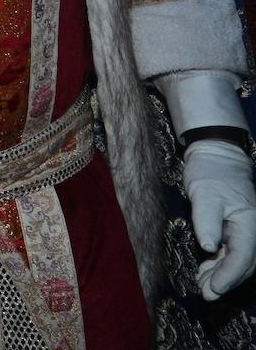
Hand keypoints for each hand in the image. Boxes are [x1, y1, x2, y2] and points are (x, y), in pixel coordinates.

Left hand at [184, 139, 255, 299]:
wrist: (215, 156)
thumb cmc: (210, 172)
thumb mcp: (204, 194)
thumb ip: (206, 220)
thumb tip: (209, 247)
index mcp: (249, 222)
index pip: (242, 256)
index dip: (228, 276)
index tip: (213, 289)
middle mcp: (250, 230)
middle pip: (242, 263)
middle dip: (224, 281)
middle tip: (205, 294)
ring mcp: (243, 230)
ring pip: (236, 261)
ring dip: (220, 276)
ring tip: (201, 287)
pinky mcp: (233, 230)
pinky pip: (230, 253)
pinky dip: (218, 265)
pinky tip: (204, 273)